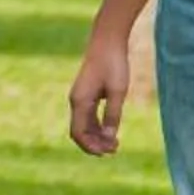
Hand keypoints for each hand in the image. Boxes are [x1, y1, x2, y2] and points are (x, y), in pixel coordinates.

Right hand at [69, 36, 129, 154]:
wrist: (107, 41)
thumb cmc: (114, 64)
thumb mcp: (117, 91)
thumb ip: (112, 114)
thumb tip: (109, 137)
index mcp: (80, 101)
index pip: (79, 133)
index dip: (91, 146)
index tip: (108, 152)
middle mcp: (76, 101)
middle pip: (79, 132)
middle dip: (94, 144)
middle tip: (114, 151)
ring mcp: (80, 98)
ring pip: (84, 125)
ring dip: (96, 137)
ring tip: (115, 145)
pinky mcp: (87, 94)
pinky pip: (88, 116)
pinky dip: (97, 127)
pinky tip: (110, 131)